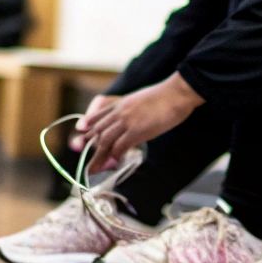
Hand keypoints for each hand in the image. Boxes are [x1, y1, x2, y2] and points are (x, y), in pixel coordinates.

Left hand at [75, 74, 203, 171]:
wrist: (177, 93)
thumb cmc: (166, 96)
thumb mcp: (143, 100)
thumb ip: (134, 111)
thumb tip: (135, 123)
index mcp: (121, 103)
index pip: (98, 117)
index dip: (89, 129)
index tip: (84, 139)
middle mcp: (120, 111)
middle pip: (98, 131)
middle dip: (90, 148)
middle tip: (87, 162)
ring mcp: (127, 120)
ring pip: (105, 140)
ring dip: (98, 157)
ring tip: (94, 169)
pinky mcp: (137, 130)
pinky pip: (120, 145)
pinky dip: (116, 155)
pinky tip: (114, 163)